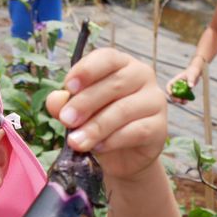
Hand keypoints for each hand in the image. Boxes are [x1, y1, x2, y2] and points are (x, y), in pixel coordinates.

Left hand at [46, 48, 166, 181]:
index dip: (87, 70)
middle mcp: (142, 76)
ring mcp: (154, 101)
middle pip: (115, 84)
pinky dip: (113, 140)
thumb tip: (56, 100)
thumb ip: (64, 105)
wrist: (121, 158)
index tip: (68, 86)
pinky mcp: (160, 127)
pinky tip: (97, 148)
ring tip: (75, 142)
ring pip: (124, 110)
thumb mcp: (77, 114)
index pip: (107, 58)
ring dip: (96, 127)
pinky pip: (136, 131)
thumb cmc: (98, 125)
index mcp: (120, 64)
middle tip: (66, 120)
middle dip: (85, 103)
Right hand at [166, 65, 200, 104]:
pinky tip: (187, 101)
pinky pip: (182, 98)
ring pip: (176, 97)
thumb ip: (191, 80)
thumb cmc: (193, 71)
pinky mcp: (184, 92)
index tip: (172, 94)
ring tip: (185, 102)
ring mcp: (179, 89)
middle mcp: (176, 86)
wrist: (197, 72)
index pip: (169, 86)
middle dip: (174, 98)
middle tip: (179, 100)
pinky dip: (184, 100)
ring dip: (179, 101)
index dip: (168, 90)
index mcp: (175, 81)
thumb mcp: (192, 75)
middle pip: (172, 94)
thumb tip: (190, 86)